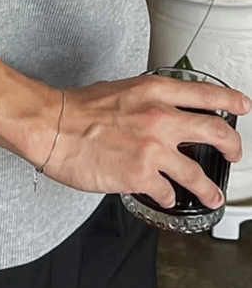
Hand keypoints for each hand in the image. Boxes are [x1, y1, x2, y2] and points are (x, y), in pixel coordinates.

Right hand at [37, 76, 250, 209]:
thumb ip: (145, 101)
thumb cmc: (77, 108)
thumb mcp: (119, 90)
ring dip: (210, 189)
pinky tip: (165, 197)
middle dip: (233, 147)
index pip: (205, 94)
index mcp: (154, 91)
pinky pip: (168, 193)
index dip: (230, 101)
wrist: (54, 126)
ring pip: (199, 175)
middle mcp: (160, 118)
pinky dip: (168, 197)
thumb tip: (158, 112)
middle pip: (217, 133)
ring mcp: (154, 149)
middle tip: (235, 154)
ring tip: (213, 196)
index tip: (242, 106)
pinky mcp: (142, 176)